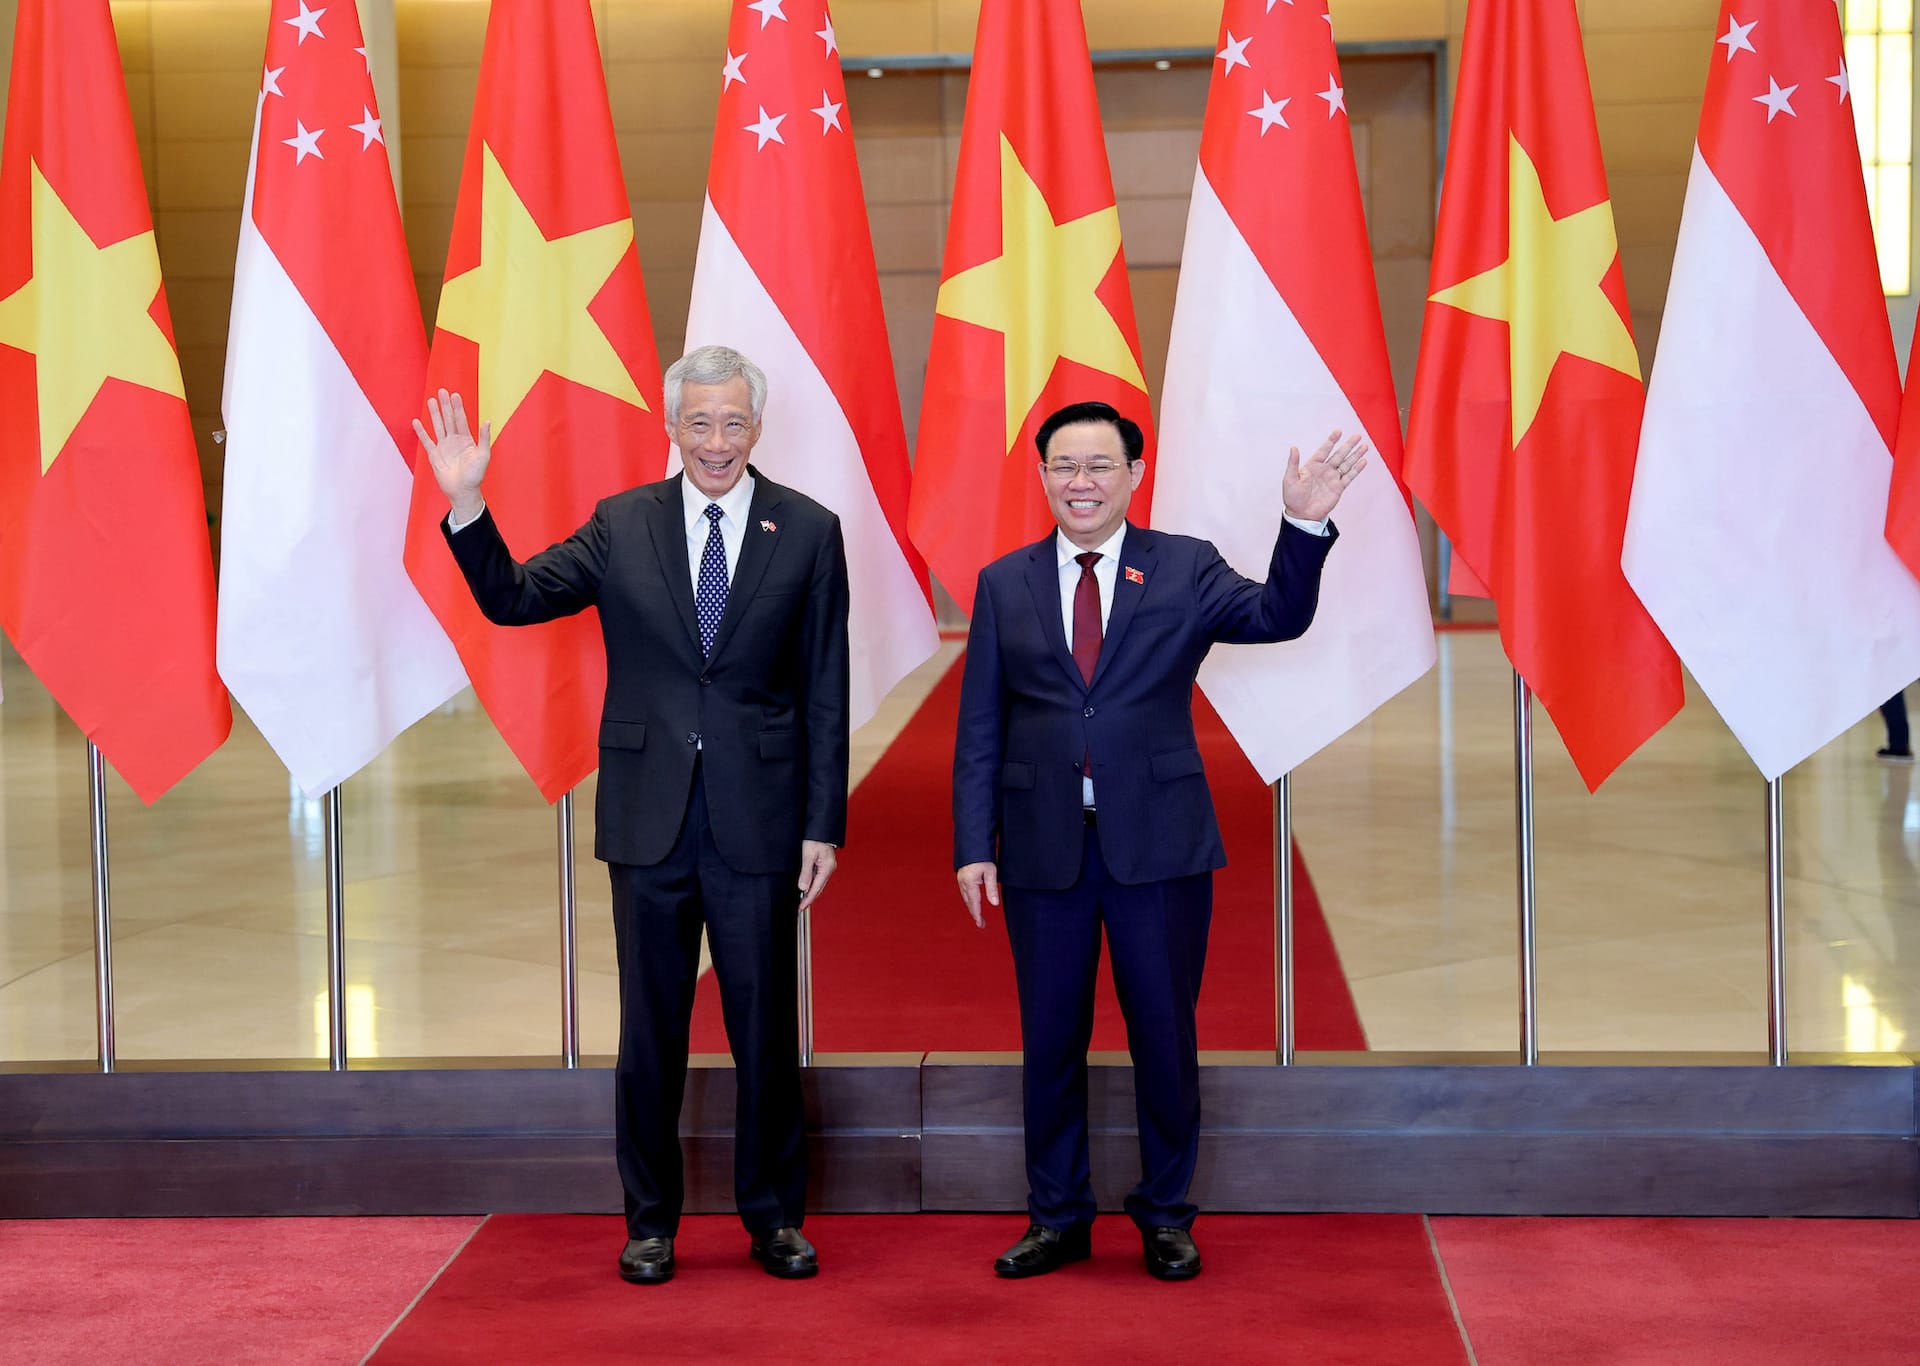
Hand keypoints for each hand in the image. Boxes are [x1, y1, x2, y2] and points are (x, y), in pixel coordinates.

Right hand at [412, 388, 491, 521]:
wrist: (463, 491)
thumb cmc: (476, 475)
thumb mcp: (484, 456)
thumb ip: (485, 439)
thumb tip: (487, 421)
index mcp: (467, 440)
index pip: (461, 420)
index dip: (458, 407)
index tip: (454, 395)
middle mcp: (454, 441)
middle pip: (448, 419)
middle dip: (445, 405)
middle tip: (441, 391)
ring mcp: (444, 447)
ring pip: (438, 426)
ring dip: (434, 414)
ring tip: (431, 400)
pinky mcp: (434, 455)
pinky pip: (426, 441)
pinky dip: (421, 432)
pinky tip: (417, 422)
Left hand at [797, 840, 836, 910]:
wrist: (821, 829)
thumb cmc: (815, 839)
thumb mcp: (808, 855)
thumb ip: (806, 872)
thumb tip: (803, 888)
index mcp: (827, 868)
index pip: (816, 888)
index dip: (808, 899)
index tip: (801, 907)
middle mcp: (829, 869)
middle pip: (819, 888)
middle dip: (809, 898)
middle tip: (800, 907)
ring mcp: (828, 867)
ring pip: (819, 884)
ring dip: (811, 892)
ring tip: (802, 899)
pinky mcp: (825, 864)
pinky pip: (818, 878)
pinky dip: (812, 884)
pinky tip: (806, 887)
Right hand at [955, 861, 999, 928]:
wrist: (972, 843)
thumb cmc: (983, 856)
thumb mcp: (991, 872)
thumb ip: (992, 889)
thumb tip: (995, 904)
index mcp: (970, 883)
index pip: (975, 903)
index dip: (978, 915)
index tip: (980, 924)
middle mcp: (963, 883)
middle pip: (969, 903)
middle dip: (975, 914)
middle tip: (981, 924)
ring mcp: (961, 880)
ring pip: (966, 898)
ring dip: (972, 907)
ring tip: (978, 916)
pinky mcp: (961, 876)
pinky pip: (965, 892)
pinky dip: (969, 899)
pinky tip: (973, 901)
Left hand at [1283, 430, 1368, 522]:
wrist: (1301, 515)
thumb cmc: (1292, 497)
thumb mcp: (1290, 479)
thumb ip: (1293, 463)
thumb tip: (1293, 447)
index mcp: (1313, 466)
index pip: (1324, 450)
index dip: (1331, 441)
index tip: (1339, 431)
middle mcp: (1324, 470)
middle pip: (1339, 455)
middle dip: (1348, 445)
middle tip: (1357, 435)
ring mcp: (1332, 478)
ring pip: (1347, 464)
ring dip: (1356, 455)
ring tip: (1364, 446)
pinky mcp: (1338, 488)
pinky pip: (1349, 477)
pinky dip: (1357, 469)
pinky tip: (1363, 461)